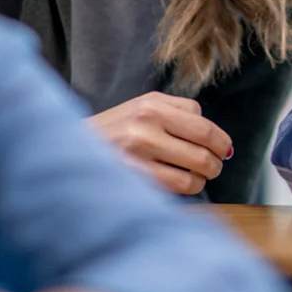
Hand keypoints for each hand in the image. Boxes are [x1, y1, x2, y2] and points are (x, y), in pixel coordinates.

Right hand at [90, 91, 231, 194]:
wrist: (69, 150)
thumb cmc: (115, 131)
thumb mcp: (142, 108)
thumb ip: (178, 114)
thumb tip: (218, 141)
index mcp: (152, 104)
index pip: (202, 121)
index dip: (219, 138)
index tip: (222, 148)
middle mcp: (147, 122)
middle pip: (204, 142)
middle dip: (217, 159)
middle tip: (215, 166)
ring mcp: (139, 149)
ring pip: (195, 167)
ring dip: (205, 175)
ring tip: (200, 177)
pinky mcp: (133, 174)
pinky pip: (178, 184)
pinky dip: (189, 187)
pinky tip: (184, 185)